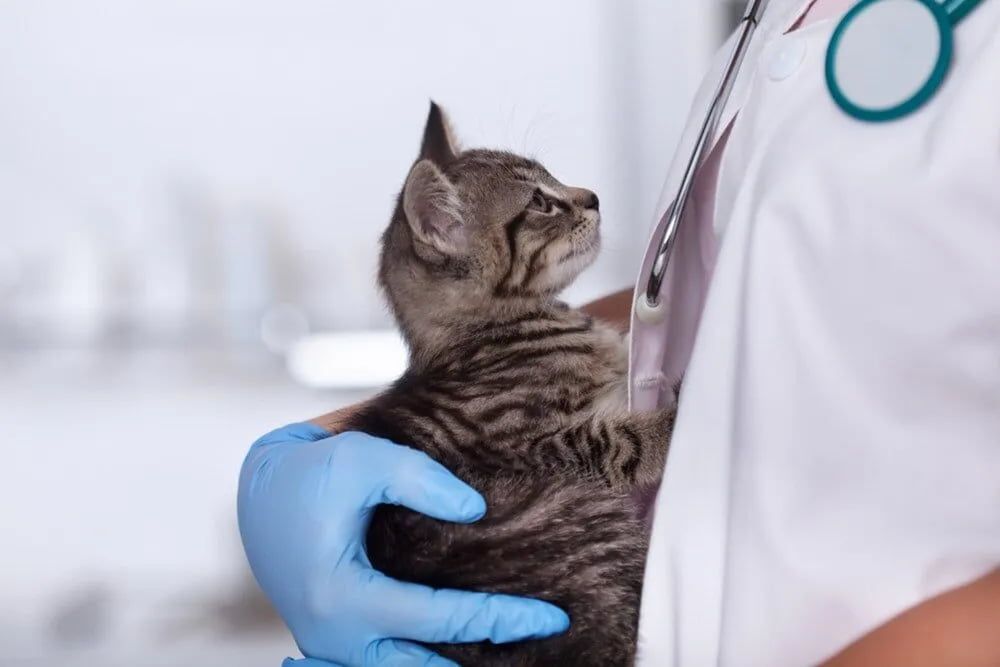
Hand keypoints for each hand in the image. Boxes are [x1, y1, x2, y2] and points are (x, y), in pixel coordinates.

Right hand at [238, 424, 569, 666]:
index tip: (552, 617)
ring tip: (503, 656)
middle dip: (482, 662)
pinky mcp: (334, 636)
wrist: (256, 489)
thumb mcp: (363, 459)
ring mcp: (330, 643)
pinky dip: (422, 659)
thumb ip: (420, 480)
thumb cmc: (307, 471)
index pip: (439, 618)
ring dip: (447, 666)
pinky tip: (459, 650)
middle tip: (540, 641)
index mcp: (342, 598)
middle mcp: (333, 636)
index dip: (500, 617)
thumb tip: (478, 512)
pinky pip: (385, 662)